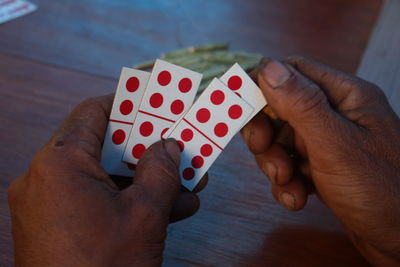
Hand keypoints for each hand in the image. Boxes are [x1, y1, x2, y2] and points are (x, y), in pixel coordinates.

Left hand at [8, 95, 206, 265]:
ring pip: (105, 177)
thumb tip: (170, 146)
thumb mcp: (145, 214)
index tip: (155, 102)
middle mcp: (46, 178)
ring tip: (187, 183)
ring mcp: (49, 204)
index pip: (94, 112)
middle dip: (147, 149)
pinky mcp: (56, 226)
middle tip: (179, 146)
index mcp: (60, 163)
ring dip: (146, 180)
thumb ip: (161, 171)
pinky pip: (96, 201)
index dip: (128, 103)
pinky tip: (171, 209)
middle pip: (104, 147)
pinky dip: (129, 201)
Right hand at [242, 57, 399, 264]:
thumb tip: (269, 68)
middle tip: (264, 152)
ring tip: (288, 184)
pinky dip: (287, 183)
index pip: (293, 73)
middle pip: (281, 110)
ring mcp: (329, 143)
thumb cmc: (383, 190)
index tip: (239, 107)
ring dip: (275, 164)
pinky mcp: (324, 169)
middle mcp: (336, 115)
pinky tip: (298, 199)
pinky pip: (291, 166)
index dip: (262, 86)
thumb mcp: (336, 144)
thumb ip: (302, 105)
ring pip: (282, 141)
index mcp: (345, 96)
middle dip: (267, 135)